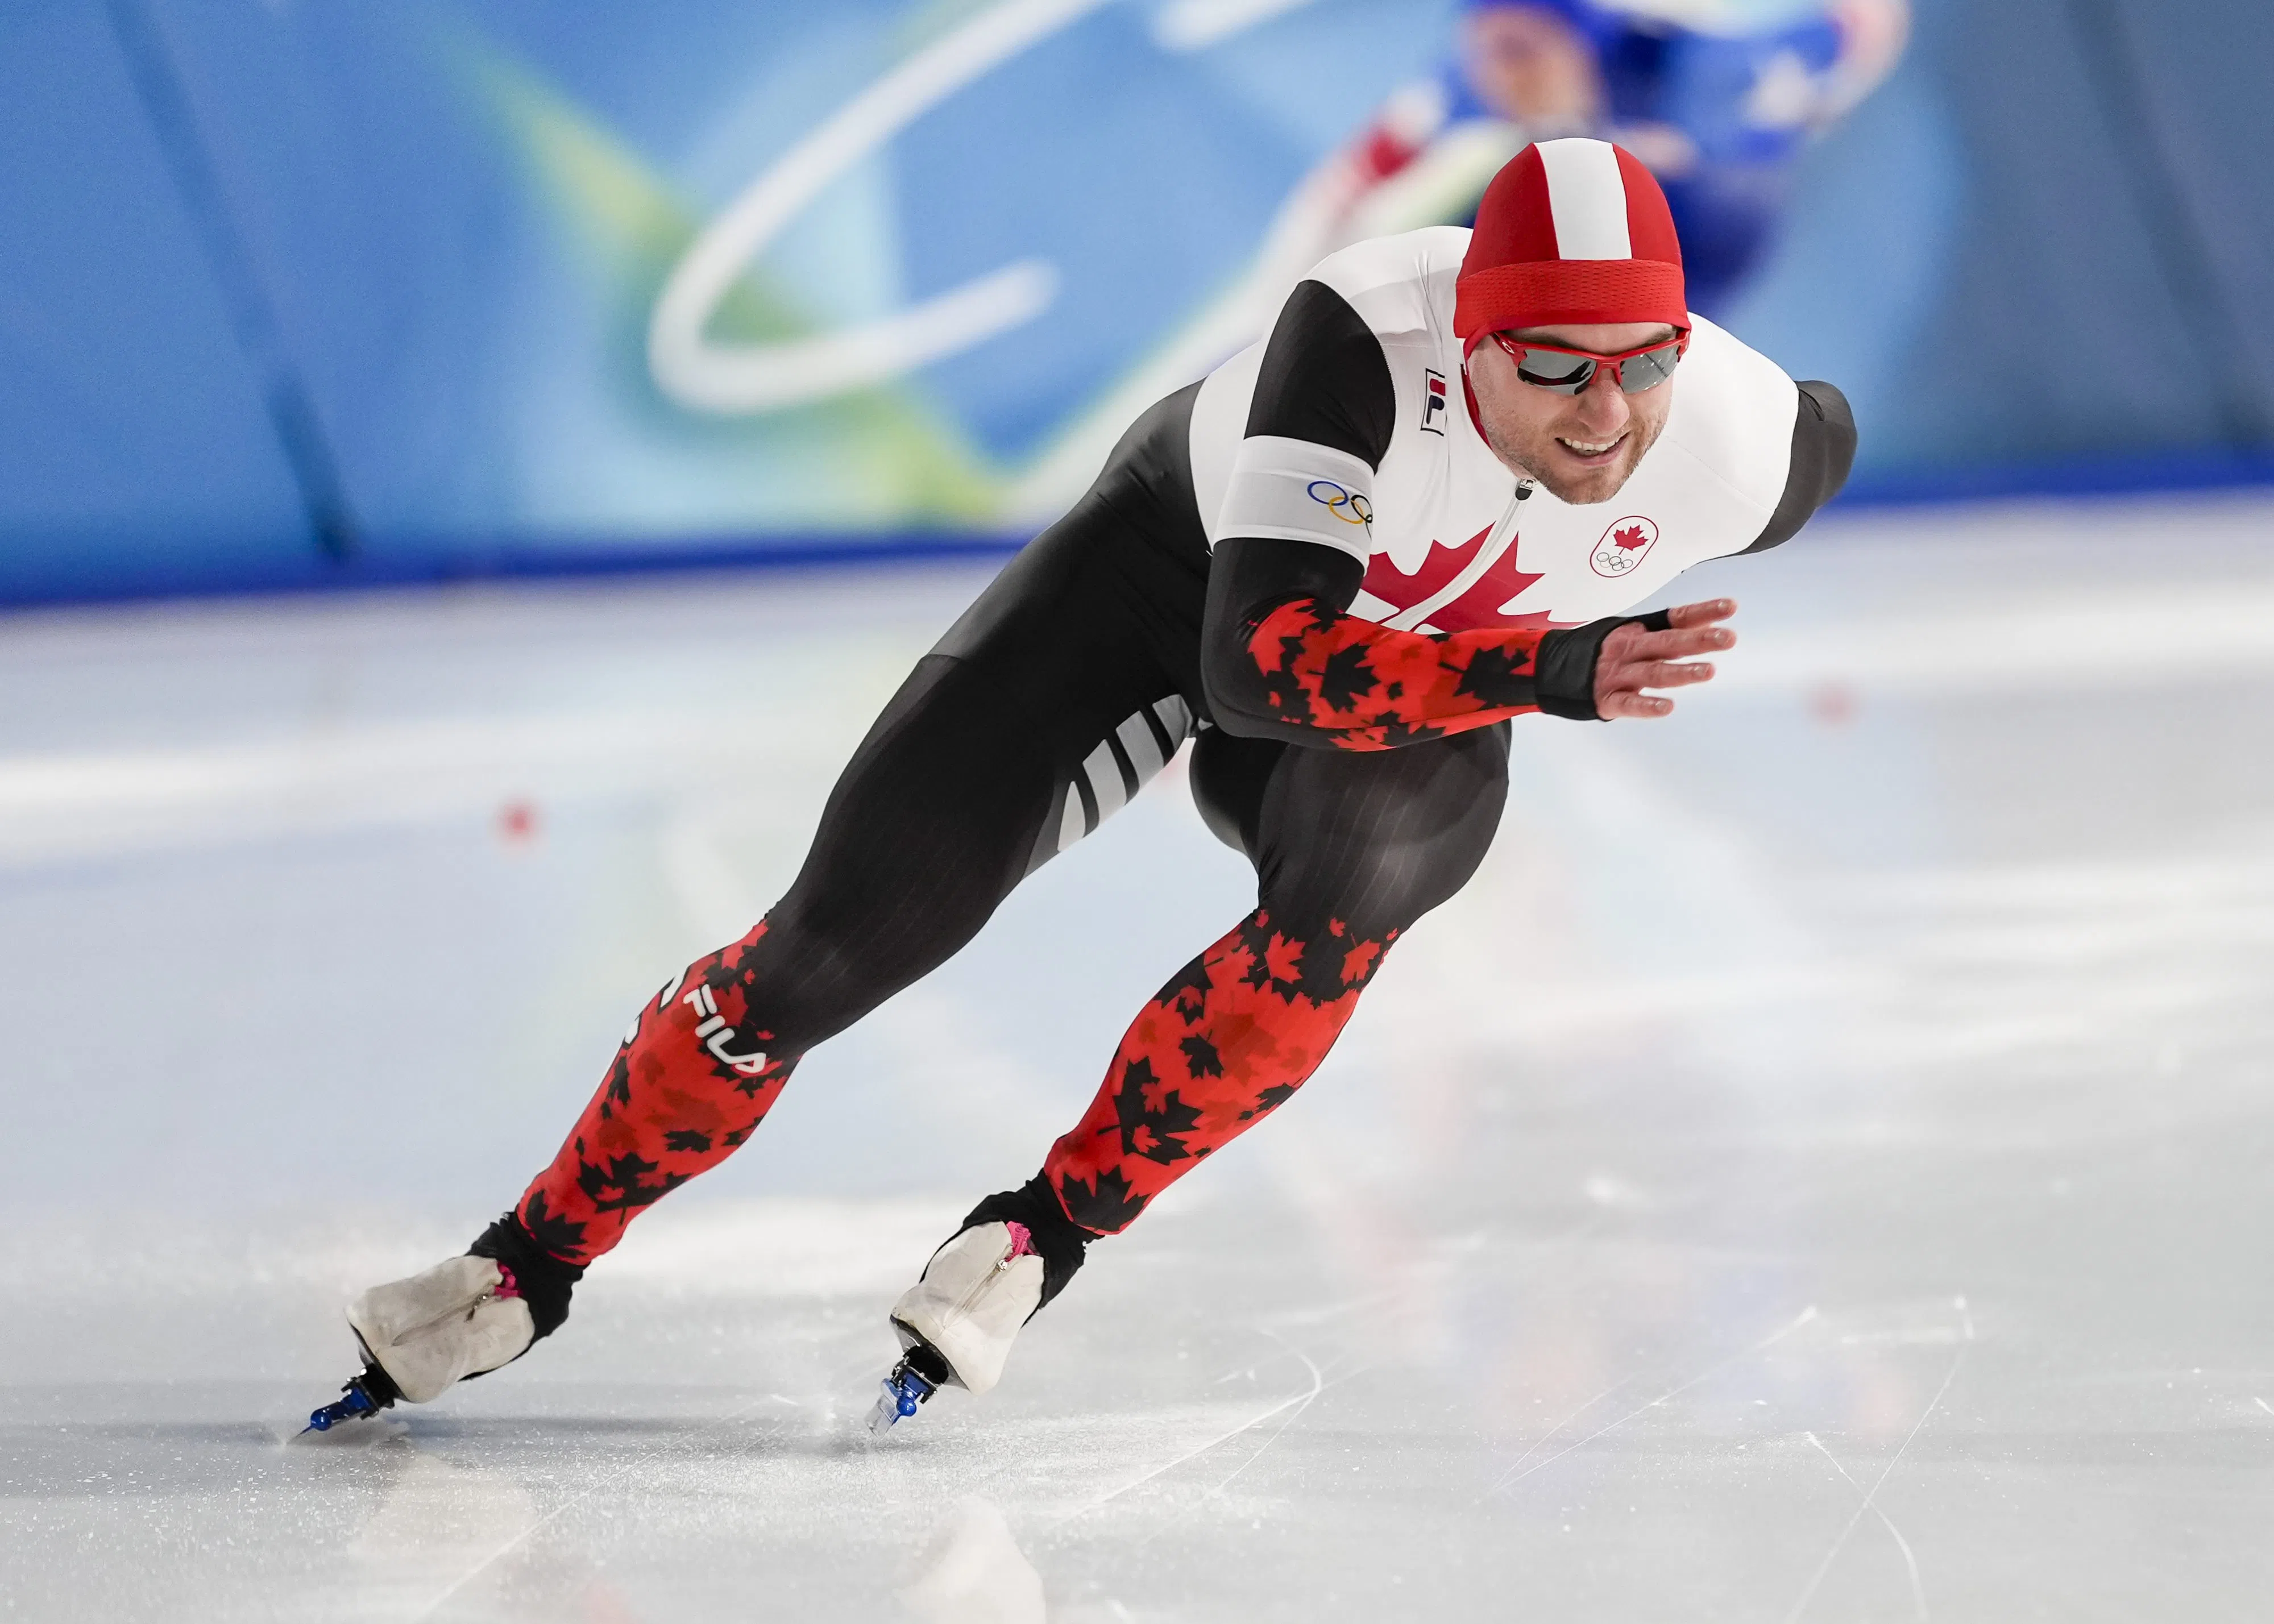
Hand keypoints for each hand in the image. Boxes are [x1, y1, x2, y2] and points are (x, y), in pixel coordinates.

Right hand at [1595, 598, 1735, 718]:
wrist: (1549, 668)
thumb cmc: (1601, 653)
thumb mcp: (1631, 634)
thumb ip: (1669, 631)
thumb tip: (1711, 622)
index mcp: (1637, 631)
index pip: (1674, 618)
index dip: (1701, 612)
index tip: (1730, 607)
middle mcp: (1629, 649)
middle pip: (1667, 643)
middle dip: (1698, 640)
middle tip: (1728, 638)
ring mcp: (1616, 675)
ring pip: (1652, 673)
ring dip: (1681, 672)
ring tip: (1709, 671)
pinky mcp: (1606, 700)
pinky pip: (1628, 704)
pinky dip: (1646, 706)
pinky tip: (1667, 708)